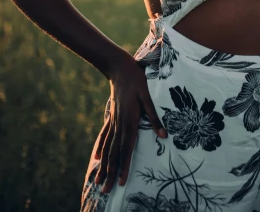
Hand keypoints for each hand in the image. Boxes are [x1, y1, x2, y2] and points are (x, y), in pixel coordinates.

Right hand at [94, 53, 166, 191]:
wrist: (120, 68)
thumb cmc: (137, 80)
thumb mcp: (148, 95)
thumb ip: (155, 116)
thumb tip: (163, 135)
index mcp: (130, 121)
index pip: (127, 148)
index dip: (124, 165)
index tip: (122, 181)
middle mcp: (119, 124)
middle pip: (114, 153)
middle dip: (111, 173)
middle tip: (106, 191)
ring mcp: (113, 121)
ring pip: (107, 147)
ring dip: (103, 165)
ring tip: (98, 181)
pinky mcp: (111, 117)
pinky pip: (104, 136)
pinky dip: (100, 149)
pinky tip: (96, 159)